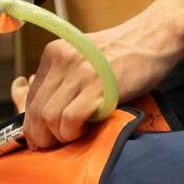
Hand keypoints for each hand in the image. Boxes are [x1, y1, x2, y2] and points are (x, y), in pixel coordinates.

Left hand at [23, 0, 183, 147]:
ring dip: (59, 135)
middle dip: (41, 135)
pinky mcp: (97, 86)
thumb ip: (65, 80)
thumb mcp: (83, 59)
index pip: (31, 97)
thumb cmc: (123, 53)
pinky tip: (86, 129)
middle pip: (36, 109)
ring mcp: (78, 72)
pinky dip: (74, 131)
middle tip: (53, 146)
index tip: (40, 136)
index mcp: (54, 54)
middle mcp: (61, 60)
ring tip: (74, 135)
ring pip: (49, 117)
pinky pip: (70, 118)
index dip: (32, 122)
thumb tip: (48, 115)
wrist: (152, 38)